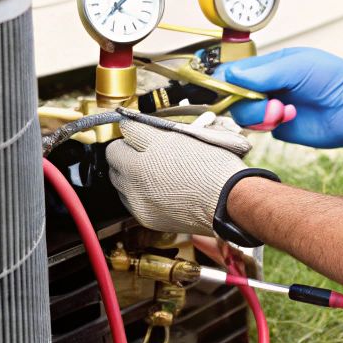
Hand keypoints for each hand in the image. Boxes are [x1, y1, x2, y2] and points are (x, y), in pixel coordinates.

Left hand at [106, 115, 256, 236]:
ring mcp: (139, 197)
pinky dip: (136, 193)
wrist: (228, 203)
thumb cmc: (217, 168)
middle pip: (113, 154)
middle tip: (140, 150)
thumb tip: (141, 127)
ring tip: (148, 172)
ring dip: (127, 173)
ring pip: (117, 179)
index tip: (135, 129)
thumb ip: (160, 132)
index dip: (132, 128)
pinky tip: (154, 190)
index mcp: (154, 147)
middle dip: (125, 150)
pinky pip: (127, 200)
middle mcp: (141, 172)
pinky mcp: (143, 216)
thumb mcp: (191, 136)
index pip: (127, 129)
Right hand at [220, 47, 342, 147]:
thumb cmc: (332, 77)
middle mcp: (268, 86)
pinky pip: (259, 129)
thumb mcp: (296, 66)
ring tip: (283, 111)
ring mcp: (272, 107)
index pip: (234, 71)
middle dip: (245, 100)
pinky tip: (290, 118)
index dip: (226, 81)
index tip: (227, 89)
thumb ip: (262, 72)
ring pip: (244, 114)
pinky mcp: (279, 128)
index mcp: (270, 66)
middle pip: (234, 95)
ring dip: (259, 114)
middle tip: (266, 101)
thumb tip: (230, 75)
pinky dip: (269, 124)